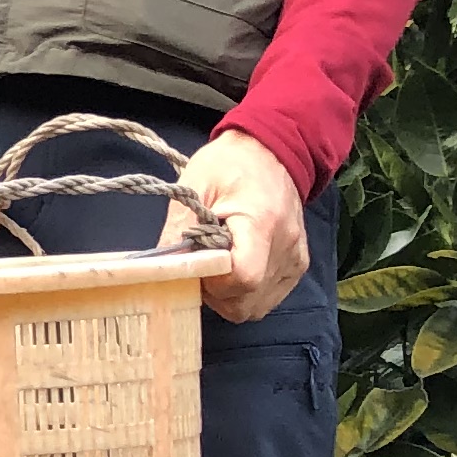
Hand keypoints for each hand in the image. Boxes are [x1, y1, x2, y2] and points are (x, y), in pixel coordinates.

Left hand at [170, 128, 308, 320]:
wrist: (273, 149)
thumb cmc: (229, 163)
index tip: (196, 264)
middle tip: (200, 266)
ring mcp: (295, 258)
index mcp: (261, 222)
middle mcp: (285, 246)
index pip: (243, 278)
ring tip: (217, 264)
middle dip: (216, 294)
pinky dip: (246, 293)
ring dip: (229, 296)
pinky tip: (233, 266)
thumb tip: (158, 268)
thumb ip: (177, 230)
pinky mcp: (297, 265)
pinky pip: (267, 297)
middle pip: (247, 302)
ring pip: (256, 307)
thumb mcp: (193, 187)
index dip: (212, 283)